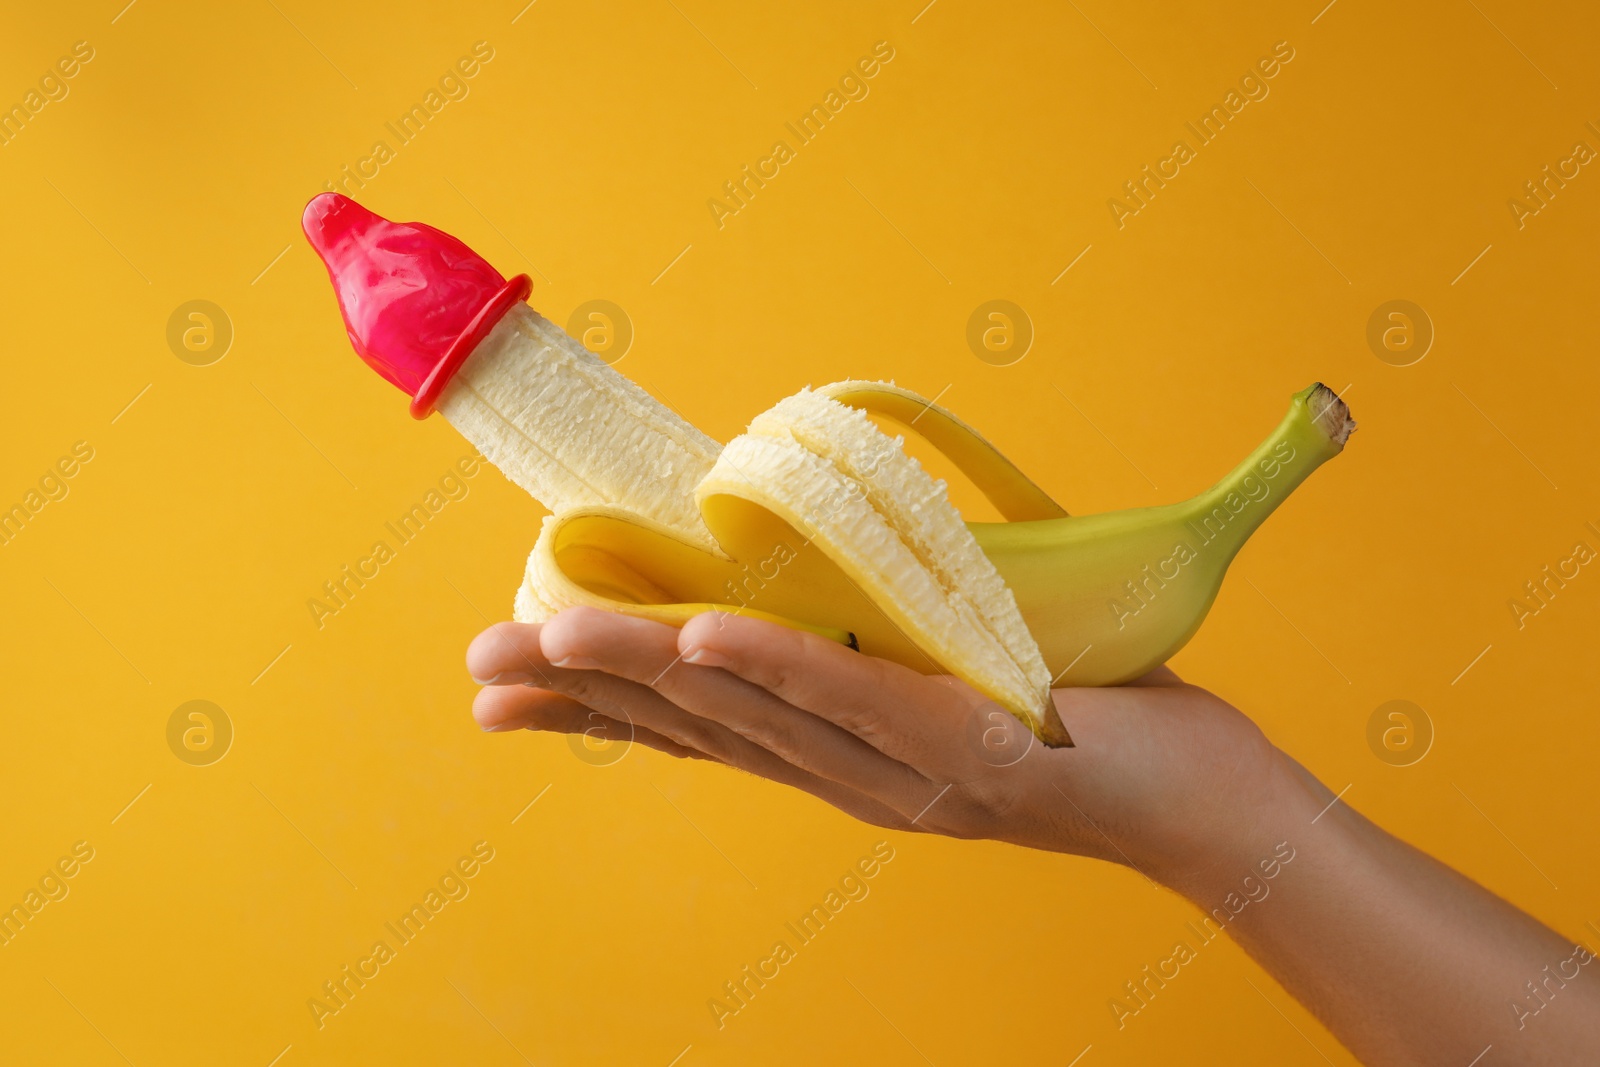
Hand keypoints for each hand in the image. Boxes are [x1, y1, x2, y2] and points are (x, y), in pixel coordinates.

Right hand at [466, 607, 1298, 891]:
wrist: (1197, 795)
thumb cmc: (1068, 717)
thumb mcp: (946, 681)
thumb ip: (868, 646)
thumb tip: (802, 577)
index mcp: (839, 757)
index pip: (695, 733)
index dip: (593, 713)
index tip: (500, 689)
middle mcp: (855, 777)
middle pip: (700, 728)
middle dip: (586, 692)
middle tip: (482, 662)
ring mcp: (910, 769)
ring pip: (759, 712)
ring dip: (651, 670)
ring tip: (555, 632)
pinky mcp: (976, 743)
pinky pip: (866, 698)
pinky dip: (783, 667)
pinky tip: (705, 642)